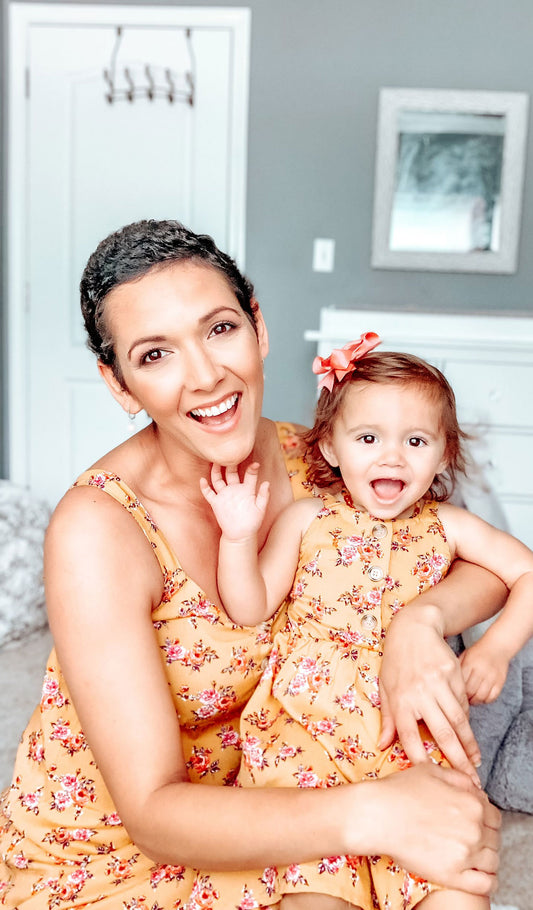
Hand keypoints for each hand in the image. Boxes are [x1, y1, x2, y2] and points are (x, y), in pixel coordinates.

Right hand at [200, 462, 269, 541]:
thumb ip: (263, 496)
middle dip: (230, 464)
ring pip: (218, 479)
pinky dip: (205, 487)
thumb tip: (267, 483)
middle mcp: (235, 489)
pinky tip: (202, 480)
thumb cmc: (252, 522)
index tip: (255, 464)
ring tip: (215, 462)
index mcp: (247, 490)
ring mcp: (224, 495)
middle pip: (231, 473)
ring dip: (216, 471)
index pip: (249, 475)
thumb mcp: (260, 509)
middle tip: (230, 454)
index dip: (252, 469)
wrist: (240, 535)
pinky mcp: (216, 502)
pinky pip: (208, 493)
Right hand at [362, 763, 499, 895]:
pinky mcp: (453, 875)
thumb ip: (460, 778)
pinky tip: (476, 876)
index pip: (494, 816)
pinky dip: (486, 881)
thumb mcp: (432, 771)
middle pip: (494, 839)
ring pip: (492, 862)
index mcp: (472, 803)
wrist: (376, 815)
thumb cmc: (399, 791)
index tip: (474, 823)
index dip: (485, 819)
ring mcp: (465, 853)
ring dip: (484, 859)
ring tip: (469, 856)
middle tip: (466, 838)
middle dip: (484, 838)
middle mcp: (474, 829)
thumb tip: (476, 788)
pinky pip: (484, 884)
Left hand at [379, 604, 481, 779]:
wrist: (414, 628)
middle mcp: (420, 693)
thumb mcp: (386, 687)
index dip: (418, 757)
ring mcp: (439, 683)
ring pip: (458, 720)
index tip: (428, 775)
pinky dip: (466, 719)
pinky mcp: (454, 674)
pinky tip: (467, 732)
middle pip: (442, 732)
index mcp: (400, 699)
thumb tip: (382, 745)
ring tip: (475, 762)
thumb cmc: (396, 660)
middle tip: (468, 780)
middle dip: (457, 760)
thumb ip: (388, 718)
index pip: (409, 735)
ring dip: (468, 744)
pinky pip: (463, 702)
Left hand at [460, 640, 509, 703]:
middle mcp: (481, 670)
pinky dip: (485, 700)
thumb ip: (457, 668)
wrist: (498, 646)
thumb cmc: (478, 652)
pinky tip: (481, 697)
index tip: (454, 694)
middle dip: (464, 698)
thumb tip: (448, 683)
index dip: (456, 691)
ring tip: (470, 699)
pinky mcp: (500, 681)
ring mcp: (492, 677)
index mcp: (470, 663)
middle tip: (461, 699)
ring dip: (474, 701)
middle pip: (470, 691)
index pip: (460, 683)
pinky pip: (492, 697)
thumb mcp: (464, 655)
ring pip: (481, 696)